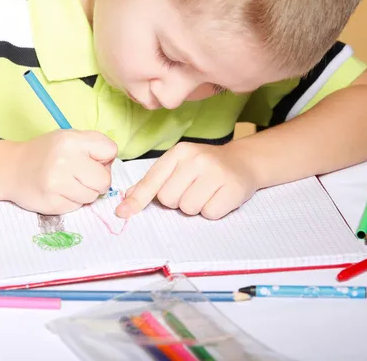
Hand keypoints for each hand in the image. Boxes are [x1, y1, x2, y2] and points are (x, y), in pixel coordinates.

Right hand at [8, 130, 116, 214]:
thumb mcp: (69, 138)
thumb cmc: (47, 153)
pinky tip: (58, 192)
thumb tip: (111, 165)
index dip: (105, 158)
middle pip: (104, 180)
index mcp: (72, 140)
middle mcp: (64, 161)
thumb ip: (93, 146)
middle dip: (98, 181)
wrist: (12, 169)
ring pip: (92, 196)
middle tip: (82, 176)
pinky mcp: (52, 203)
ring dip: (85, 193)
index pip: (110, 150)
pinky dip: (71, 201)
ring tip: (68, 183)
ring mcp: (57, 184)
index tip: (93, 160)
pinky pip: (77, 207)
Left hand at [115, 141, 258, 219]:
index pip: (152, 180)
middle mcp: (196, 159)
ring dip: (195, 207)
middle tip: (192, 190)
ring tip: (206, 193)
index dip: (137, 199)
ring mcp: (216, 173)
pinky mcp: (232, 188)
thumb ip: (154, 180)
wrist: (243, 162)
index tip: (122, 213)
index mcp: (179, 152)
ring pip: (187, 208)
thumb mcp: (179, 165)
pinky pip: (209, 213)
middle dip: (177, 201)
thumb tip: (128, 197)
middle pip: (168, 199)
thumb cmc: (205, 167)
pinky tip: (218, 197)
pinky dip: (212, 211)